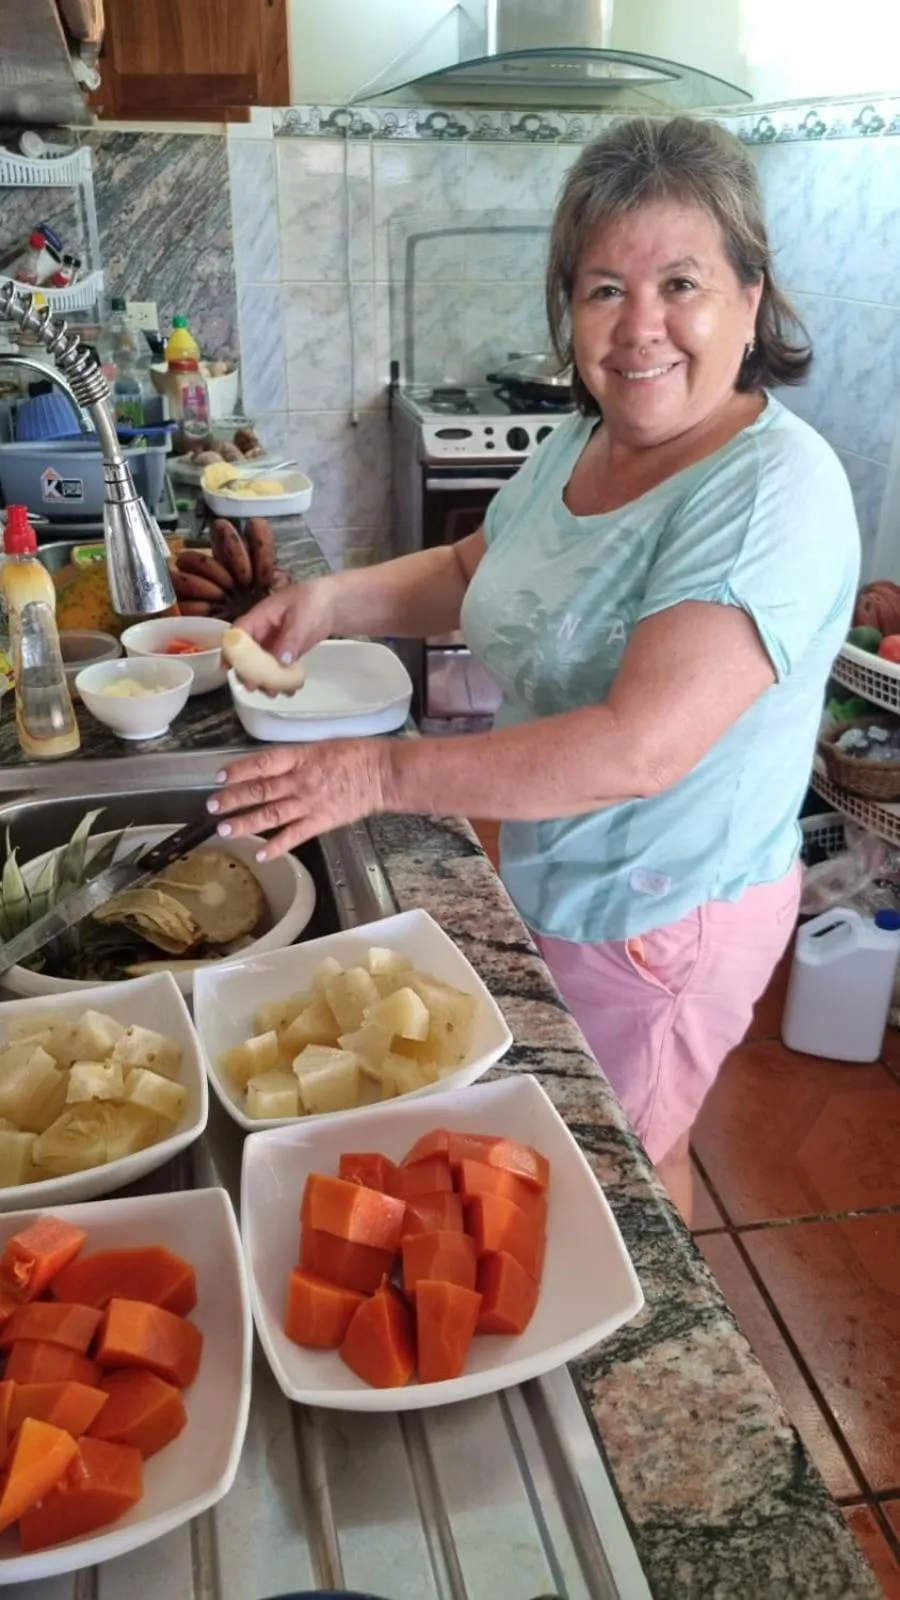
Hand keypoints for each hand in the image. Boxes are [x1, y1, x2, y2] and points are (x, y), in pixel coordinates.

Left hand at [208, 739, 387, 857]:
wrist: (383, 774)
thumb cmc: (357, 754)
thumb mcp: (322, 745)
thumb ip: (296, 758)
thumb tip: (270, 766)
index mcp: (300, 757)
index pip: (262, 763)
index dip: (239, 770)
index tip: (219, 776)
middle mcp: (300, 780)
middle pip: (260, 790)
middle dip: (233, 799)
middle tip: (212, 806)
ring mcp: (309, 803)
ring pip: (271, 814)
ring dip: (246, 822)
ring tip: (224, 829)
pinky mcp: (321, 821)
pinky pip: (295, 835)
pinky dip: (277, 846)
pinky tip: (260, 854)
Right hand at [233, 578, 334, 693]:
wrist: (333, 605)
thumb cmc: (313, 602)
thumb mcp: (302, 617)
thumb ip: (291, 638)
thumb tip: (281, 661)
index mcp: (261, 616)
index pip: (239, 632)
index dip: (230, 649)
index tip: (228, 667)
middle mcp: (263, 632)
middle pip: (247, 653)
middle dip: (246, 671)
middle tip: (253, 686)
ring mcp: (274, 643)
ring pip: (262, 664)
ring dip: (264, 680)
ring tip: (273, 693)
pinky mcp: (286, 653)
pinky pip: (279, 669)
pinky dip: (282, 681)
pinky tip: (289, 690)